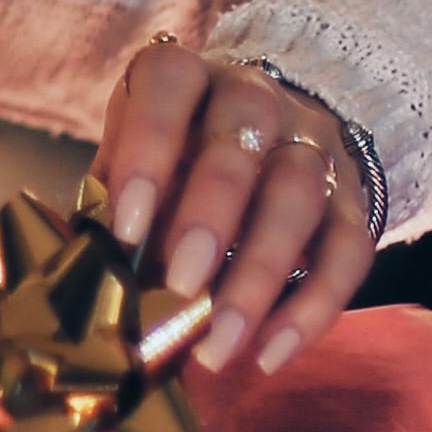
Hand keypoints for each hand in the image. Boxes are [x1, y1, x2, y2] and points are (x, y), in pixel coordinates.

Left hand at [92, 41, 371, 378]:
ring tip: (216, 342)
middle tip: (178, 287)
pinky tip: (268, 354)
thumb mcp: (132, 161)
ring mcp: (312, 145)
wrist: (269, 135)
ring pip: (300, 197)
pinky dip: (312, 308)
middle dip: (210, 217)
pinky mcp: (353, 198)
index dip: (148, 150)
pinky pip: (350, 249)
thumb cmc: (176, 158)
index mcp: (187, 77)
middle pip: (243, 143)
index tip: (125, 227)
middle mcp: (257, 98)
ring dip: (258, 275)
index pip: (171, 86)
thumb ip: (109, 209)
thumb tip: (79, 286)